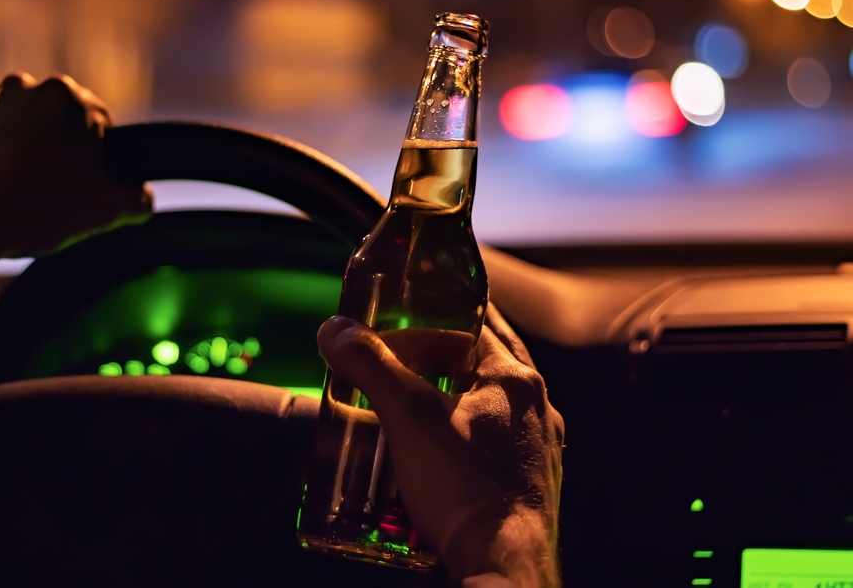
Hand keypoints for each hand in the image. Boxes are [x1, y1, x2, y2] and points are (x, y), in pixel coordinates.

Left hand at [0, 73, 151, 315]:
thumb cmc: (38, 208)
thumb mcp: (109, 210)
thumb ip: (139, 198)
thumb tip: (141, 198)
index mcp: (69, 97)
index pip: (103, 125)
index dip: (101, 161)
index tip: (89, 186)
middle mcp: (24, 87)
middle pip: (58, 124)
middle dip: (61, 153)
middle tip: (59, 195)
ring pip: (20, 132)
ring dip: (26, 157)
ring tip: (24, 199)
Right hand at [316, 306, 563, 586]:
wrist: (505, 568)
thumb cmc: (464, 487)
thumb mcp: (408, 418)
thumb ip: (371, 368)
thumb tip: (334, 328)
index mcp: (515, 380)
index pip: (479, 324)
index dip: (440, 314)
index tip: (407, 312)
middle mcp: (538, 409)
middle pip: (489, 362)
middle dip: (449, 353)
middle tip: (407, 352)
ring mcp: (539, 449)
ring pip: (495, 404)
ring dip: (459, 394)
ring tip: (418, 398)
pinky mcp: (531, 485)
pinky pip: (498, 442)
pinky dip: (469, 433)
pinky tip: (442, 450)